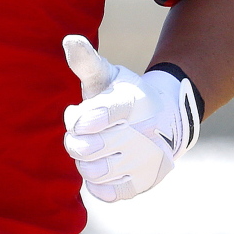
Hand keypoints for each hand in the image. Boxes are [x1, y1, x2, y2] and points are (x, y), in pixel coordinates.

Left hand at [62, 35, 199, 202]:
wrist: (165, 120)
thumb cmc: (123, 95)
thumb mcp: (108, 75)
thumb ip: (87, 62)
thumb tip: (69, 40)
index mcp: (135, 100)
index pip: (111, 110)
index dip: (90, 118)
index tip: (77, 120)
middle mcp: (146, 132)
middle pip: (92, 147)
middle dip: (75, 139)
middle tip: (78, 129)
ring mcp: (146, 161)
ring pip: (95, 171)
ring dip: (82, 160)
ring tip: (88, 146)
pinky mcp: (144, 183)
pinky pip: (106, 193)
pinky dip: (94, 182)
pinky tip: (98, 164)